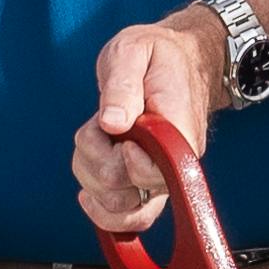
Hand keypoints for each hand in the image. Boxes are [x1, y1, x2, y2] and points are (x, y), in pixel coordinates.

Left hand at [73, 11, 224, 235]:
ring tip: (96, 137)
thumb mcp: (133, 51)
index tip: (112, 125)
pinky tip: (87, 186)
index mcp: (179, 131)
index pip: (152, 172)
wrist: (180, 61)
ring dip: (90, 174)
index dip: (121, 155)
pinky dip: (98, 207)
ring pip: (117, 207)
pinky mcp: (149, 187)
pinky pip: (125, 218)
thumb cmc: (157, 55)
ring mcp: (162, 179)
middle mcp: (176, 164)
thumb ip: (122, 85)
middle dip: (96, 158)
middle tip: (100, 122)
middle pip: (125, 194)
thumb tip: (112, 122)